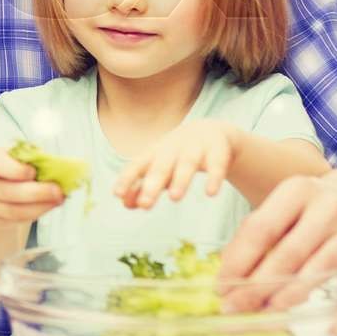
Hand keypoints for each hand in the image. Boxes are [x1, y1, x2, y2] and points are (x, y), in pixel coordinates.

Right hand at [0, 145, 64, 222]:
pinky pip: (15, 219)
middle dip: (35, 192)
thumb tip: (62, 167)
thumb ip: (36, 161)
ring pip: (11, 209)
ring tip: (59, 200)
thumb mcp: (21, 159)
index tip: (33, 172)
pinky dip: (35, 213)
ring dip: (39, 206)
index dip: (14, 169)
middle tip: (58, 191)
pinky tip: (49, 206)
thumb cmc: (14, 169)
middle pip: (5, 190)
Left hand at [115, 119, 240, 209]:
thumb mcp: (161, 169)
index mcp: (155, 152)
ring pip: (187, 163)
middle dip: (152, 184)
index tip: (117, 194)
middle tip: (145, 204)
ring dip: (180, 180)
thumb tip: (125, 204)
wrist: (213, 131)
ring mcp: (196, 146)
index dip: (128, 178)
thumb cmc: (177, 156)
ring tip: (174, 198)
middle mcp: (173, 147)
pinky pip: (217, 163)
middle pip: (161, 166)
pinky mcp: (218, 148)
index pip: (138, 165)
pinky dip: (214, 177)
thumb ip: (143, 186)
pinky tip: (210, 193)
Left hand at [220, 167, 336, 335]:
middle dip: (259, 284)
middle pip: (290, 251)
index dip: (239, 260)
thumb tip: (227, 269)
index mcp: (297, 191)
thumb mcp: (286, 205)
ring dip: (294, 294)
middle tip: (236, 306)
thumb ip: (259, 231)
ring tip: (270, 313)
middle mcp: (329, 208)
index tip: (221, 286)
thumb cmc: (315, 207)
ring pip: (324, 268)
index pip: (261, 228)